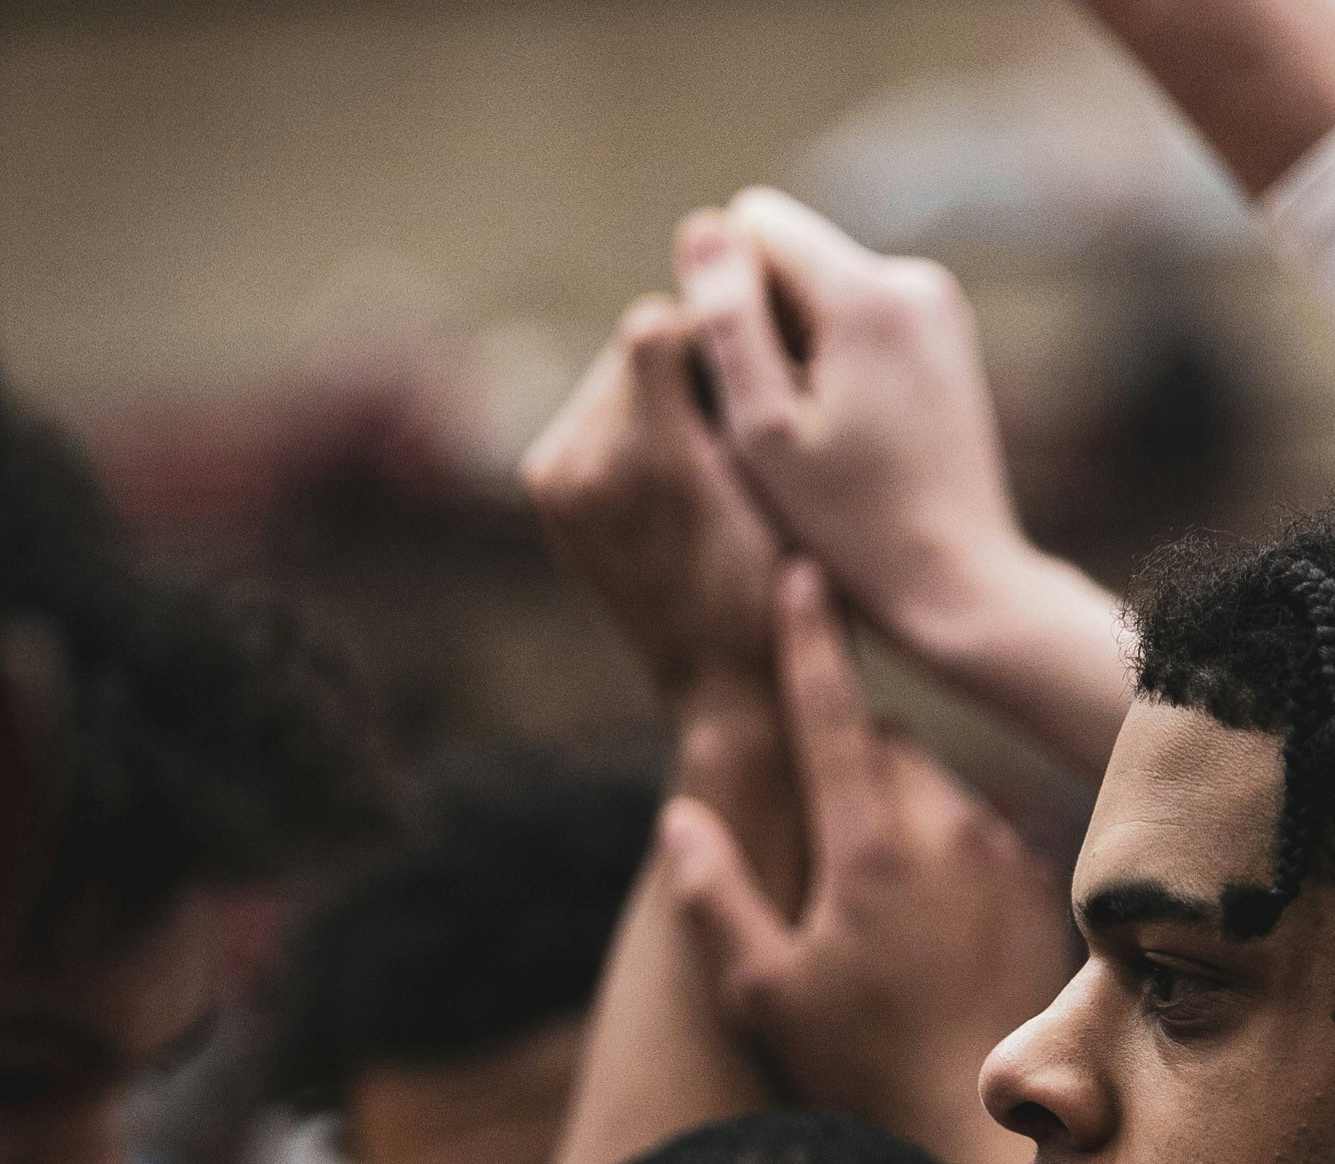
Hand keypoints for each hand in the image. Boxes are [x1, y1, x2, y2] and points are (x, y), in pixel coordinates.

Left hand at [521, 293, 785, 693]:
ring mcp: (551, 479)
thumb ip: (748, 397)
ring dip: (669, 389)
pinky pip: (599, 416)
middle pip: (635, 348)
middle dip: (695, 362)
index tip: (764, 355)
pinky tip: (688, 459)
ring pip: (617, 378)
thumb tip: (735, 299)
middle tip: (750, 395)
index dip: (721, 331)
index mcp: (638, 457)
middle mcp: (574, 462)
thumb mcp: (787, 488)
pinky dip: (643, 422)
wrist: (729, 693)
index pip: (660, 325)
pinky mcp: (547, 491)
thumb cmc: (784, 595)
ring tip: (723, 434)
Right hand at [665, 560, 1072, 1163]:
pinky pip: (977, 829)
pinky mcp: (1037, 882)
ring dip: (894, 807)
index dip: (808, 637)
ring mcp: (1004, 851)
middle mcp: (949, 827)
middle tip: (814, 842)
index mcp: (872, 842)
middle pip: (885, 744)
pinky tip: (924, 921)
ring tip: (869, 898)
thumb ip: (715, 894)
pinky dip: (942, 847)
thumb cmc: (862, 1067)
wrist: (984, 1130)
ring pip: (934, 785)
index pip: (832, 709)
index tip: (800, 572)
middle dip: (844, 762)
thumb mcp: (763, 992)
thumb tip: (681, 814)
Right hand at [677, 193, 1131, 777]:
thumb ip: (728, 323)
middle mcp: (915, 279)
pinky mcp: (944, 334)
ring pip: (820, 290)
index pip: (755, 223)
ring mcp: (937, 306)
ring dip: (799, 350)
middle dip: (767, 324)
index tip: (753, 385)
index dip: (731, 299)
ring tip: (820, 436)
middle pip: (791, 255)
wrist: (959, 580)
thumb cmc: (853, 525)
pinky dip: (836, 364)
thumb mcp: (765, 432)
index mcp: (869, 294)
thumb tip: (702, 226)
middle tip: (787, 425)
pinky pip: (856, 318)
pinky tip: (851, 435)